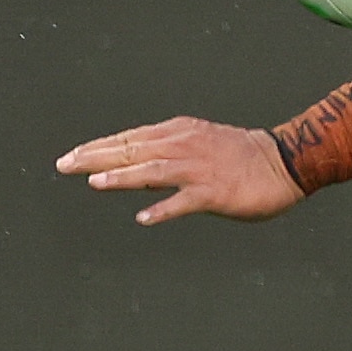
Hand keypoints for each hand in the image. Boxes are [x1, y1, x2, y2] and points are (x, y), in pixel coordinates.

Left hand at [59, 118, 303, 226]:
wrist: (286, 160)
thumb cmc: (243, 154)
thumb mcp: (201, 140)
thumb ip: (170, 150)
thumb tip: (136, 165)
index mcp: (180, 132)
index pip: (131, 138)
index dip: (99, 147)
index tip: (71, 156)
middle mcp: (185, 146)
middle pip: (134, 151)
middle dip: (96, 158)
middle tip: (64, 165)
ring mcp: (199, 169)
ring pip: (153, 171)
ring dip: (123, 178)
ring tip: (95, 184)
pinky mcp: (215, 192)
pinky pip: (184, 201)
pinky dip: (164, 209)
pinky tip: (144, 218)